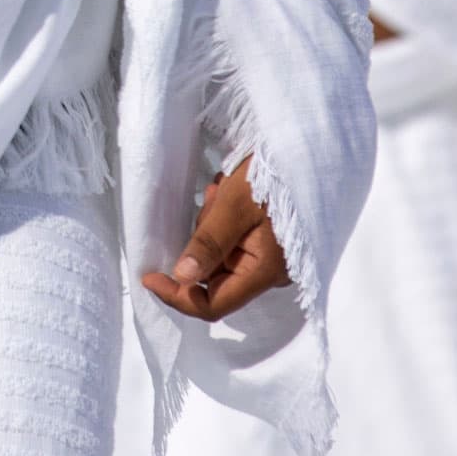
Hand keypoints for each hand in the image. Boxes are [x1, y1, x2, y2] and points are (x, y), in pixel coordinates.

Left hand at [141, 157, 290, 322]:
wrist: (307, 151)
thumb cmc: (274, 175)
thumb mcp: (235, 204)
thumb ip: (209, 242)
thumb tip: (182, 277)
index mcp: (263, 272)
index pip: (213, 305)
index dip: (177, 295)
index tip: (149, 276)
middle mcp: (269, 274)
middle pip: (214, 276)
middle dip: (200, 241)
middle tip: (210, 200)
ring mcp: (271, 259)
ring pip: (221, 255)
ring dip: (212, 225)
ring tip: (222, 190)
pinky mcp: (271, 243)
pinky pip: (235, 241)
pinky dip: (223, 220)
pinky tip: (228, 192)